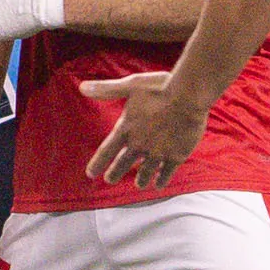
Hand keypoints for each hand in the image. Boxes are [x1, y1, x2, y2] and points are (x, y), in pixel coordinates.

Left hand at [80, 70, 210, 189]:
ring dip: (141, 180)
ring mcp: (158, 152)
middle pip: (123, 164)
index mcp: (126, 129)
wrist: (188, 96)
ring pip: (145, 172)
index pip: (106, 151)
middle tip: (110, 180)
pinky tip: (159, 184)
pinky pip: (166, 173)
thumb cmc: (159, 87)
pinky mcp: (176, 156)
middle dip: (115, 173)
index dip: (97, 163)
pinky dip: (161, 179)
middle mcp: (139, 144)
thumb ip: (106, 90)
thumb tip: (81, 87)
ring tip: (139, 185)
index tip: (91, 174)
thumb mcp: (130, 85)